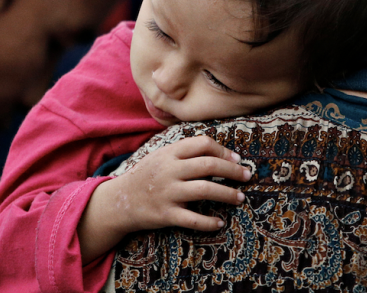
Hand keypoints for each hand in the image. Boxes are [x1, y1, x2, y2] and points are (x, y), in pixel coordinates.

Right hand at [78, 135, 250, 260]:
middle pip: (209, 165)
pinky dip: (209, 222)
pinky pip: (192, 219)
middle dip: (233, 170)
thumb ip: (184, 151)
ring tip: (240, 198)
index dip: (224, 150)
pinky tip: (220, 223)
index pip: (203, 144)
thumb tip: (219, 150)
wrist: (120, 201)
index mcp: (170, 153)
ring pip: (205, 190)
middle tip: (247, 176)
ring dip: (227, 194)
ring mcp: (168, 193)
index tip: (236, 159)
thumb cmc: (147, 176)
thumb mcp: (161, 156)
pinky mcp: (166, 214)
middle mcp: (169, 170)